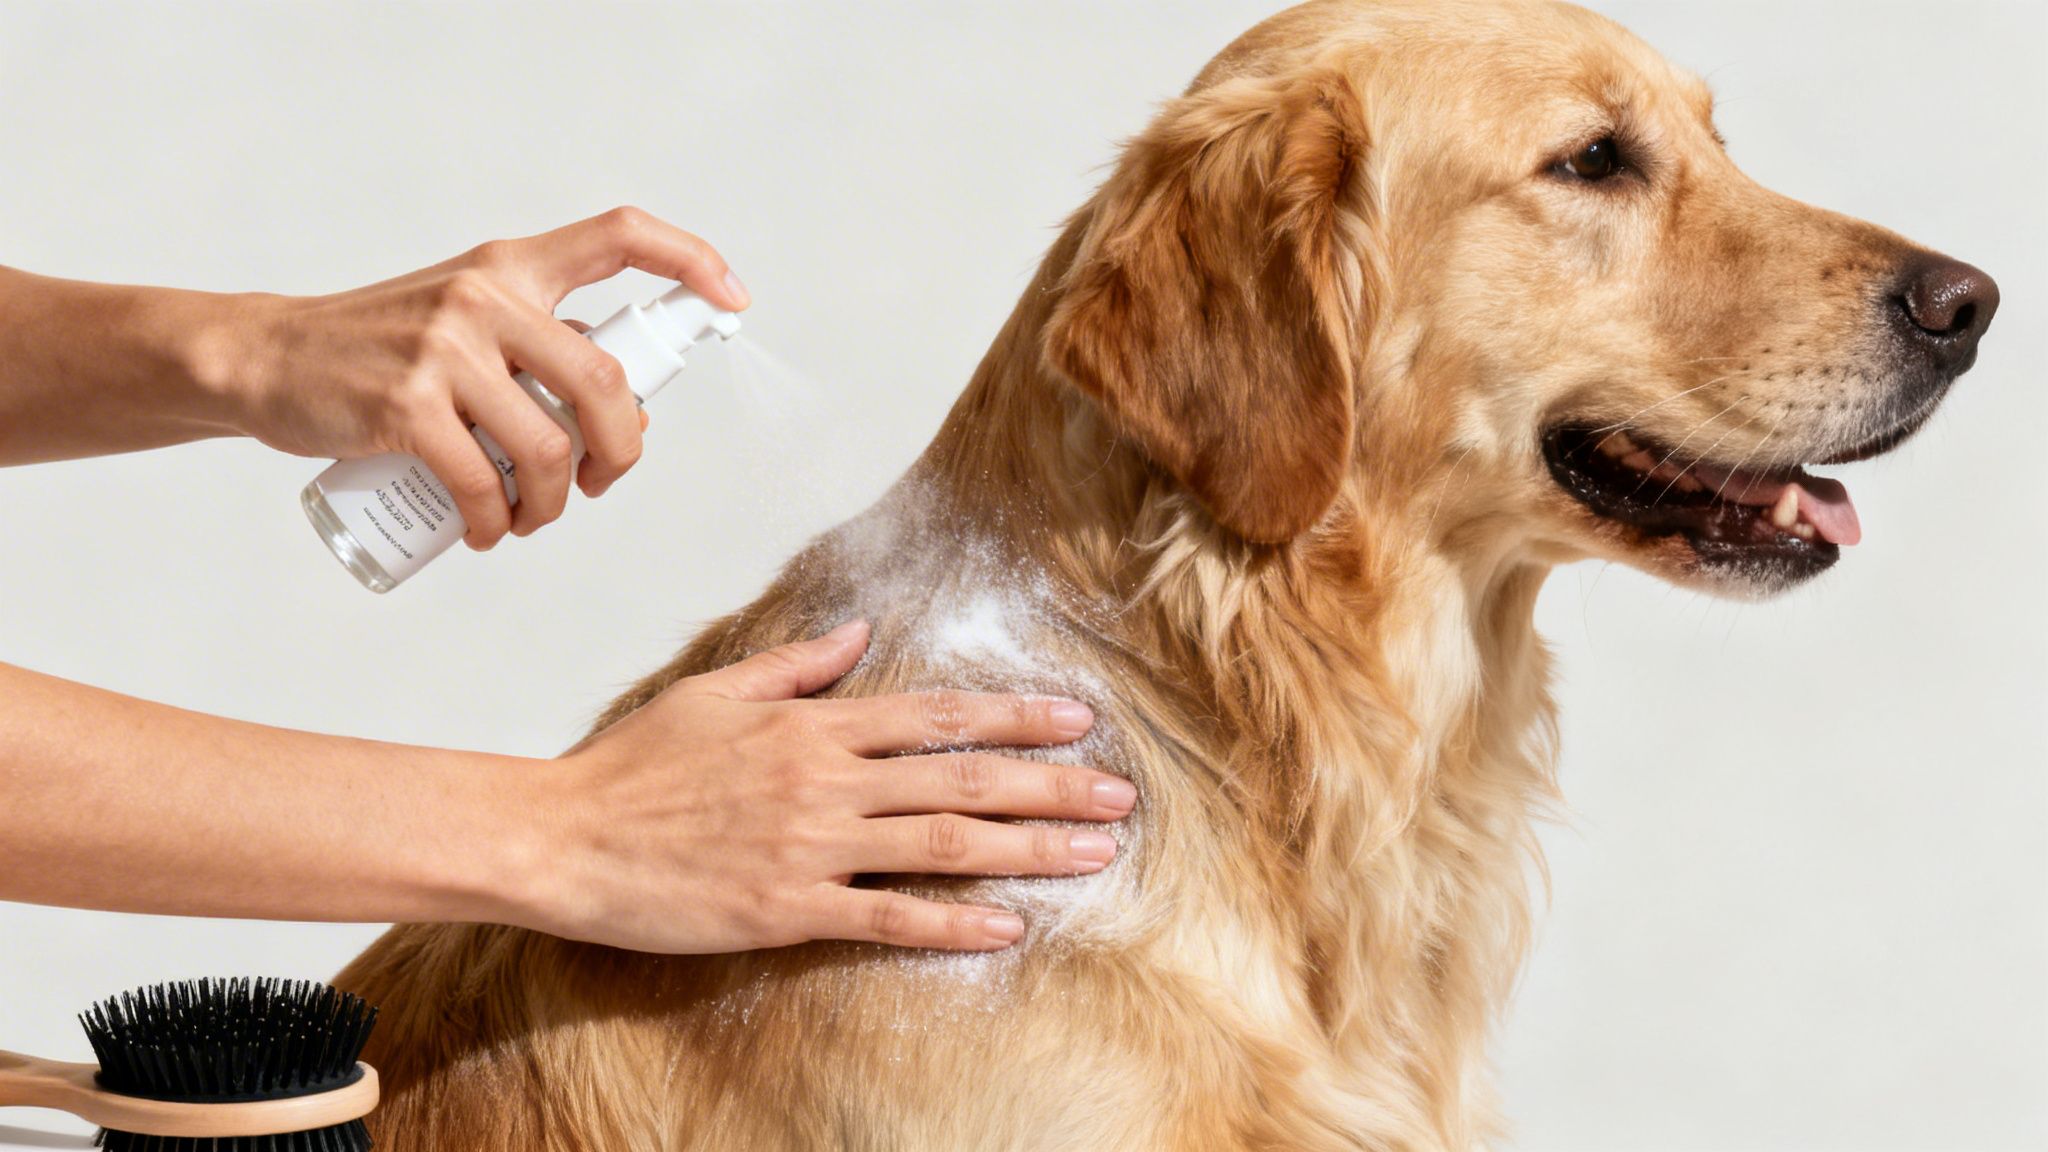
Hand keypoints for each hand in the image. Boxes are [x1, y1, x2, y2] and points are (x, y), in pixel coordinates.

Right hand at [223, 207, 747, 548]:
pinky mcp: (405, 404)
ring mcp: (445, 348)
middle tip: (599, 483)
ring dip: (551, 504)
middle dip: (622, 450)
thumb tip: (632, 410)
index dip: (688, 260)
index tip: (733, 297)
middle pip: (606, 380)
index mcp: (511, 265)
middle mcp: (485, 294)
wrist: (268, 358)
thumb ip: (541, 349)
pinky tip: (486, 533)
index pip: (618, 236)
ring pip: (550, 447)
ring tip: (526, 518)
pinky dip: (496, 525)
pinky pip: (483, 484)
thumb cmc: (381, 350)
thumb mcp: (467, 323)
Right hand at [517, 620, 1134, 953]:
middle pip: (961, 779)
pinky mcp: (787, 910)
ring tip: (1094, 853)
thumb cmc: (632, 769)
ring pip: (942, 843)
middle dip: (1050, 784)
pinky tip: (1006, 926)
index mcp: (811, 726)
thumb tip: (860, 631)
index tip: (1075, 719)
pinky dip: (950, 922)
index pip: (937, 714)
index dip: (1014, 715)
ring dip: (1027, 848)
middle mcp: (825, 781)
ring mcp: (810, 848)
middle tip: (1118, 794)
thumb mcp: (716, 692)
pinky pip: (885, 915)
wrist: (564, 839)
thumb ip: (797, 665)